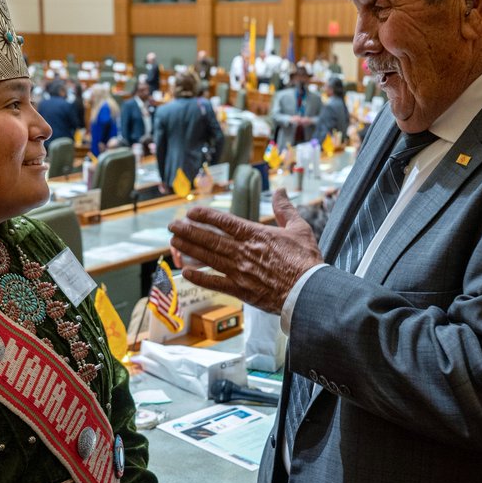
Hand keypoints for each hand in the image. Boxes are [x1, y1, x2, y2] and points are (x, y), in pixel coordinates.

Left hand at [168, 189, 322, 312]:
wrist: (308, 291)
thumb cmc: (306, 261)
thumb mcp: (299, 229)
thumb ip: (285, 210)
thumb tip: (281, 191)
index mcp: (256, 235)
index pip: (225, 222)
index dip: (205, 216)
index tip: (191, 212)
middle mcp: (243, 251)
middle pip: (210, 239)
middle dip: (189, 231)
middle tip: (172, 226)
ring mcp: (240, 271)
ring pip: (208, 258)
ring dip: (189, 250)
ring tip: (173, 243)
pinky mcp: (241, 290)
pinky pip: (215, 282)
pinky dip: (200, 278)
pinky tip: (187, 272)